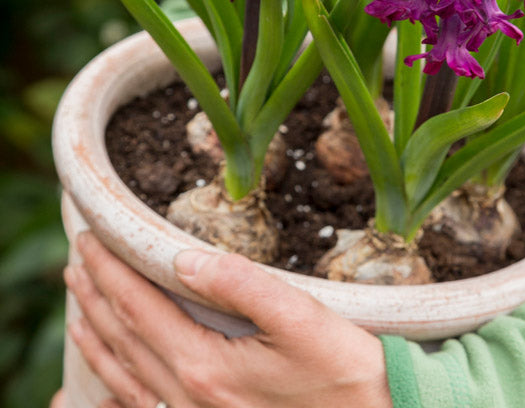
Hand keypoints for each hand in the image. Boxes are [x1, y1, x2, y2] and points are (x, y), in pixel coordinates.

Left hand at [64, 231, 392, 407]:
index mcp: (203, 366)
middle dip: (94, 298)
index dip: (111, 272)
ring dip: (96, 338)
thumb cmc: (341, 370)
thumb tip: (183, 258)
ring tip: (77, 308)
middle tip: (75, 263)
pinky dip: (113, 388)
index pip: (139, 309)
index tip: (90, 240)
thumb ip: (239, 284)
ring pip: (125, 376)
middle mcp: (186, 399)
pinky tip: (105, 384)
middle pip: (124, 340)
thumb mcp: (297, 317)